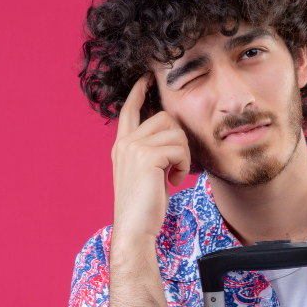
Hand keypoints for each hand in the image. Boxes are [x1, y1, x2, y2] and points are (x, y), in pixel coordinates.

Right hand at [111, 74, 190, 239]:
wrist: (135, 228)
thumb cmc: (145, 206)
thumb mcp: (146, 172)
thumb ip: (152, 151)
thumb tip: (171, 131)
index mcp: (122, 146)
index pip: (129, 110)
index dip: (138, 92)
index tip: (147, 78)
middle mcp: (125, 143)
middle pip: (164, 118)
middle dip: (179, 139)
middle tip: (176, 164)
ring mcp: (134, 148)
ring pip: (175, 132)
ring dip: (183, 155)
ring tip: (174, 175)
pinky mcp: (148, 157)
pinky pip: (180, 148)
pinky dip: (184, 166)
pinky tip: (174, 181)